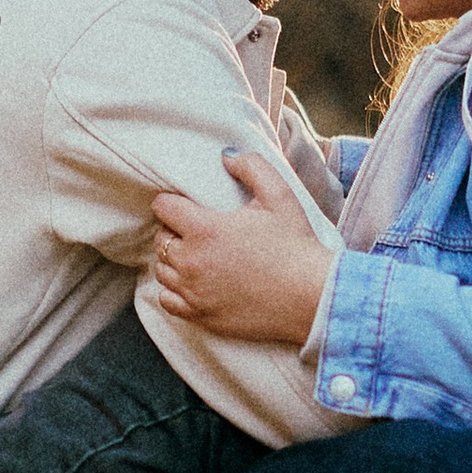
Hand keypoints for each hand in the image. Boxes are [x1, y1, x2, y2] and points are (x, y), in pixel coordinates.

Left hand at [148, 150, 332, 348]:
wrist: (311, 297)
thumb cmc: (296, 245)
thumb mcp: (279, 195)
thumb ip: (251, 166)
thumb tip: (226, 157)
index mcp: (205, 228)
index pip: (163, 207)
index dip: (172, 201)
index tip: (185, 204)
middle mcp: (192, 261)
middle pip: (160, 239)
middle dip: (173, 230)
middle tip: (195, 229)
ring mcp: (193, 292)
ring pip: (162, 270)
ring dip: (173, 260)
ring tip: (195, 255)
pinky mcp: (201, 316)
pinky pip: (168, 300)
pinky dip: (174, 290)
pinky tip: (193, 283)